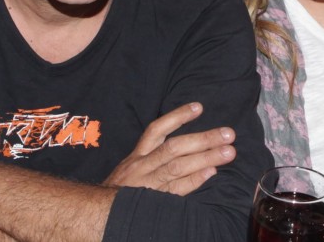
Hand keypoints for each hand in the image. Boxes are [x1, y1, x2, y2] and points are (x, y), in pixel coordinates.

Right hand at [104, 102, 235, 195]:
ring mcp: (146, 185)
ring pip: (177, 167)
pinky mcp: (151, 203)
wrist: (95, 215)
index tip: (199, 107)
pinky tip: (211, 173)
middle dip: (203, 139)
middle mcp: (141, 167)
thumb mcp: (130, 170)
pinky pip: (175, 190)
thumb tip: (185, 144)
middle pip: (174, 147)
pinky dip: (194, 181)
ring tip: (228, 152)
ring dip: (205, 158)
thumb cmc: (119, 192)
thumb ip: (151, 157)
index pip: (156, 130)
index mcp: (137, 156)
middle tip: (229, 133)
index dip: (177, 117)